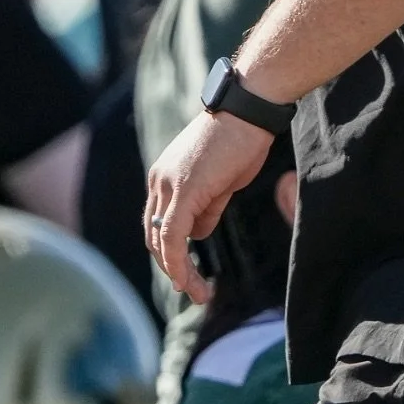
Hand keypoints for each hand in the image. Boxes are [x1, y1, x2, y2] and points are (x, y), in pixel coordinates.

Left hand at [144, 110, 273, 301]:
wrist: (248, 111)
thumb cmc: (241, 140)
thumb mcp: (221, 181)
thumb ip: (207, 206)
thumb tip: (200, 232)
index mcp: (164, 176)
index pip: (157, 224)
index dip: (169, 253)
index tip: (185, 276)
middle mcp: (159, 180)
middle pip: (154, 235)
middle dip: (172, 267)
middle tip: (193, 291)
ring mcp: (168, 183)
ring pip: (161, 240)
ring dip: (178, 271)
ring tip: (199, 293)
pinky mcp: (183, 188)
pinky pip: (173, 234)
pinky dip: (178, 261)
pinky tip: (189, 280)